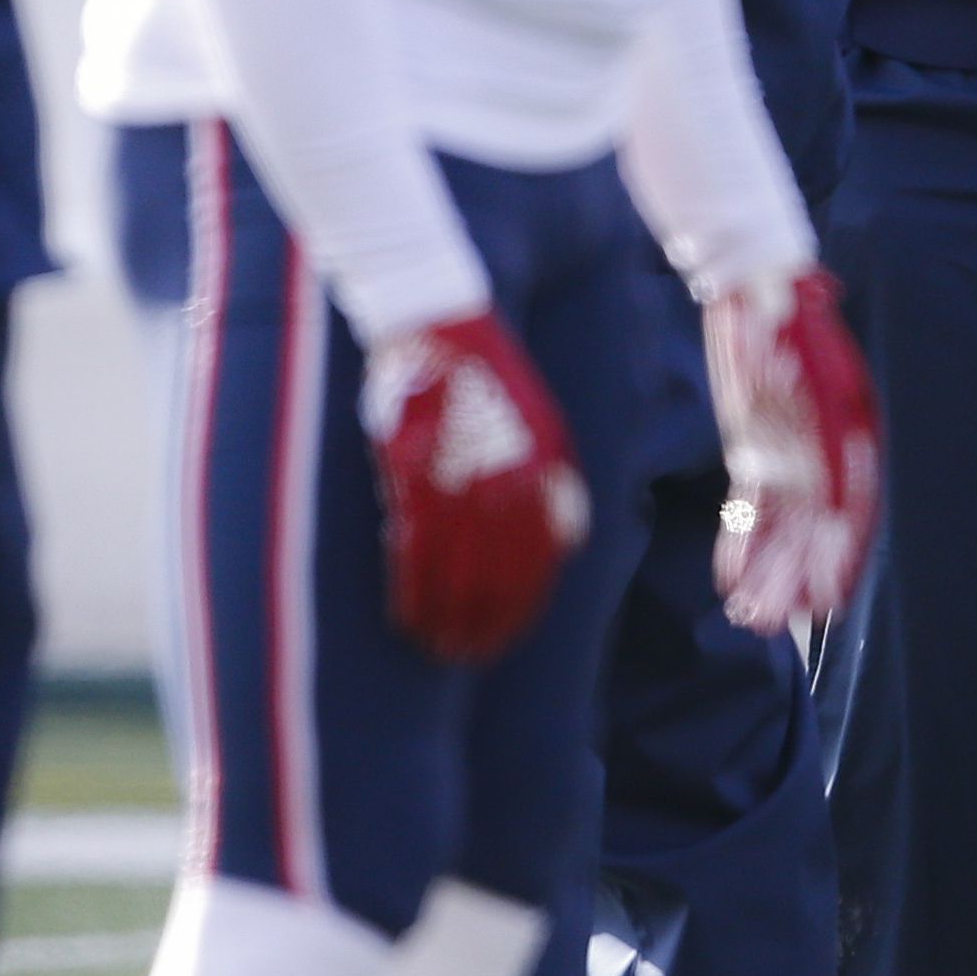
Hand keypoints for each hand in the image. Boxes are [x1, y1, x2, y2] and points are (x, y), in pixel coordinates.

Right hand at [366, 311, 587, 663]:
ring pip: (456, 568)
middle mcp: (508, 476)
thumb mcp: (543, 424)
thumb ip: (557, 485)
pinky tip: (407, 613)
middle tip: (468, 655)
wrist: (439, 320)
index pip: (540, 561)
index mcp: (545, 468)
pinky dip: (413, 586)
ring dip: (447, 616)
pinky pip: (414, 545)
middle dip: (484, 623)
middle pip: (498, 574)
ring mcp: (459, 473)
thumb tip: (568, 543)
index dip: (521, 608)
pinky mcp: (413, 467)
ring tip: (437, 646)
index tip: (502, 640)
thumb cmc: (488, 378)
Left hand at [704, 267, 880, 634]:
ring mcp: (792, 454)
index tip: (827, 598)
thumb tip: (798, 394)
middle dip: (795, 578)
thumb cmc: (782, 305)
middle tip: (775, 623)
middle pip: (813, 528)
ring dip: (769, 574)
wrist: (759, 292)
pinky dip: (742, 545)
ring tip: (753, 618)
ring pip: (781, 528)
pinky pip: (752, 509)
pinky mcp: (758, 453)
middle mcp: (824, 449)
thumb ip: (802, 388)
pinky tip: (731, 582)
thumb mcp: (796, 327)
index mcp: (848, 426)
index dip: (839, 555)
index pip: (849, 504)